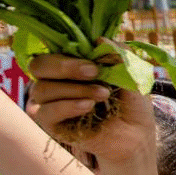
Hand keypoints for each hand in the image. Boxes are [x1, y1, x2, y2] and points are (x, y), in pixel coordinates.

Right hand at [25, 53, 155, 165]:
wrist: (136, 135)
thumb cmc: (131, 103)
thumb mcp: (131, 75)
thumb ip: (118, 54)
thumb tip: (100, 39)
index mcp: (71, 63)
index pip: (54, 49)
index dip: (70, 51)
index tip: (96, 62)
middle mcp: (55, 80)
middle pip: (39, 65)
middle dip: (65, 66)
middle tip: (93, 72)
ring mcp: (50, 102)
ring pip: (43, 89)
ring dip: (75, 90)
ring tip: (102, 95)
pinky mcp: (50, 123)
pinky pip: (44, 112)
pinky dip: (67, 106)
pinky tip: (88, 106)